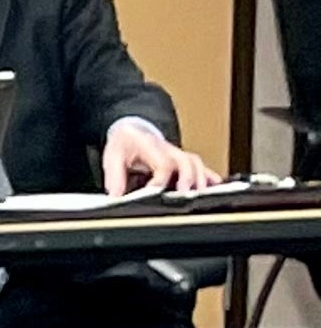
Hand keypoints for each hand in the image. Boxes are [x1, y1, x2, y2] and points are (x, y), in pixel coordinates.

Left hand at [102, 118, 216, 196]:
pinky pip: (200, 166)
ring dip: (200, 179)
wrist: (133, 131)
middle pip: (186, 162)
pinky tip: (215, 186)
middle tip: (184, 196)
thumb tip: (115, 196)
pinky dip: (208, 176)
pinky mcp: (183, 160)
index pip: (162, 163)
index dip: (160, 180)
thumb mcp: (112, 157)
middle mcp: (168, 149)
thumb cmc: (124, 144)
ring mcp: (178, 154)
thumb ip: (114, 177)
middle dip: (187, 179)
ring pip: (196, 163)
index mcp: (151, 146)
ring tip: (200, 195)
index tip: (154, 193)